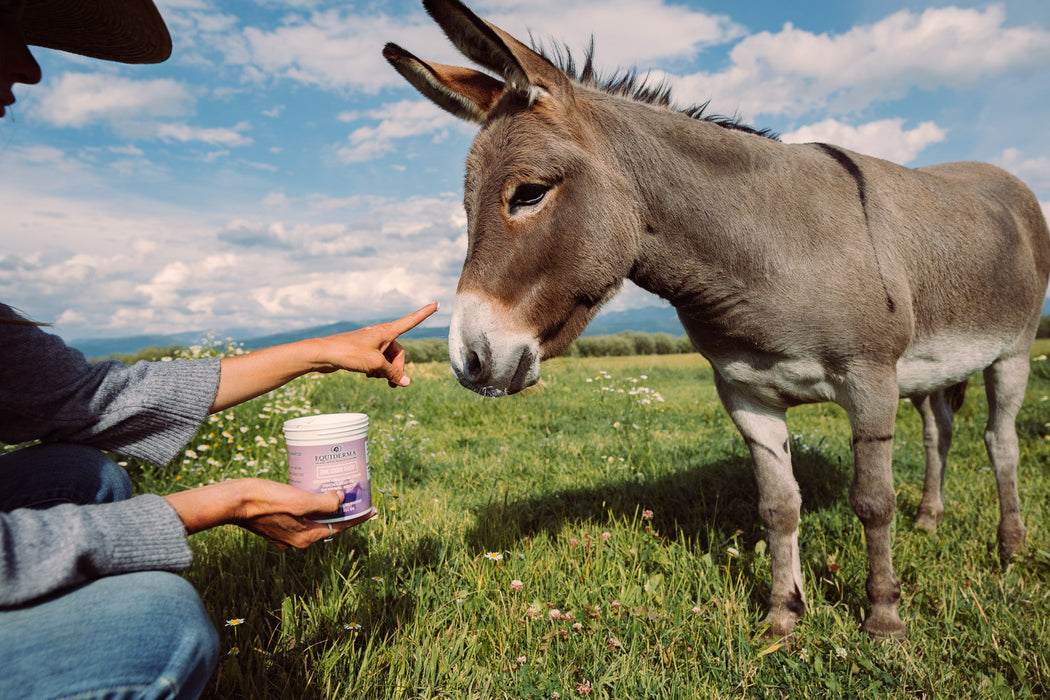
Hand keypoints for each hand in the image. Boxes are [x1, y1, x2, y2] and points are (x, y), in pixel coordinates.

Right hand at [164, 479, 376, 547]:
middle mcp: (298, 539)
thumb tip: (341, 499)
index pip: (341, 527)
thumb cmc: (265, 500)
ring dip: (327, 506)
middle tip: (356, 494)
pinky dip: (311, 505)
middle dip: (343, 509)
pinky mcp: (276, 523)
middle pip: (328, 523)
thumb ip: (324, 502)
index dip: (358, 517)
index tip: (373, 509)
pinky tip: (312, 490)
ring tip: (338, 490)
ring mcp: (286, 533)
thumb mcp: (300, 500)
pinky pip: (301, 515)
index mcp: (306, 537)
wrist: (233, 501)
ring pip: (314, 519)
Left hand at [311, 301, 439, 386]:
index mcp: (385, 332)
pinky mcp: (362, 351)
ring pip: (387, 359)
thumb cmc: (348, 353)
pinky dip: (377, 370)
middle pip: (398, 352)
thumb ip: (393, 373)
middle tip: (392, 383)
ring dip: (386, 371)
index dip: (424, 314)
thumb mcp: (374, 364)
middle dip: (397, 368)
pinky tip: (368, 376)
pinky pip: (377, 361)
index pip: (410, 321)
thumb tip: (406, 382)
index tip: (436, 304)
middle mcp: (380, 335)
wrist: (322, 354)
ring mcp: (371, 343)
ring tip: (375, 379)